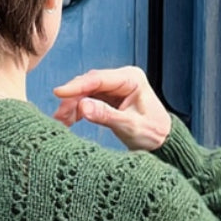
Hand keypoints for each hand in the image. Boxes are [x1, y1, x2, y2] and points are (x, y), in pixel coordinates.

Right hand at [53, 66, 171, 150]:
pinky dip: (77, 110)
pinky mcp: (108, 98)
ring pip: (85, 92)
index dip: (77, 86)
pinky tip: (68, 120)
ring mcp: (114, 88)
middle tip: (59, 116)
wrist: (162, 141)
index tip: (58, 93)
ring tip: (61, 122)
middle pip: (89, 84)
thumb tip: (82, 106)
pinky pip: (87, 100)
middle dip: (72, 99)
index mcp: (131, 79)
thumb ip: (105, 115)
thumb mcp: (129, 126)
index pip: (99, 79)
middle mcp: (122, 79)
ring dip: (72, 106)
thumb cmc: (152, 132)